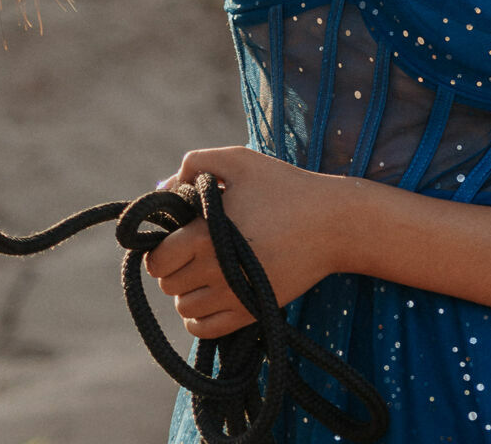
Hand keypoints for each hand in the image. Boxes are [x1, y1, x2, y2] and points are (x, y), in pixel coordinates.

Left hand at [144, 146, 351, 338]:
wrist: (332, 223)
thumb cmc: (284, 187)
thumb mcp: (241, 161)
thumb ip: (197, 163)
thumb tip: (165, 188)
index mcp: (206, 234)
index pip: (158, 259)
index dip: (163, 246)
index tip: (180, 233)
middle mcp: (215, 271)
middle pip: (168, 285)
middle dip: (175, 265)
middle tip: (195, 247)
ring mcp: (233, 297)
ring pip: (184, 308)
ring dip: (188, 290)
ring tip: (208, 267)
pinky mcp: (250, 313)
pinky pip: (203, 330)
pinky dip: (200, 317)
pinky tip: (214, 292)